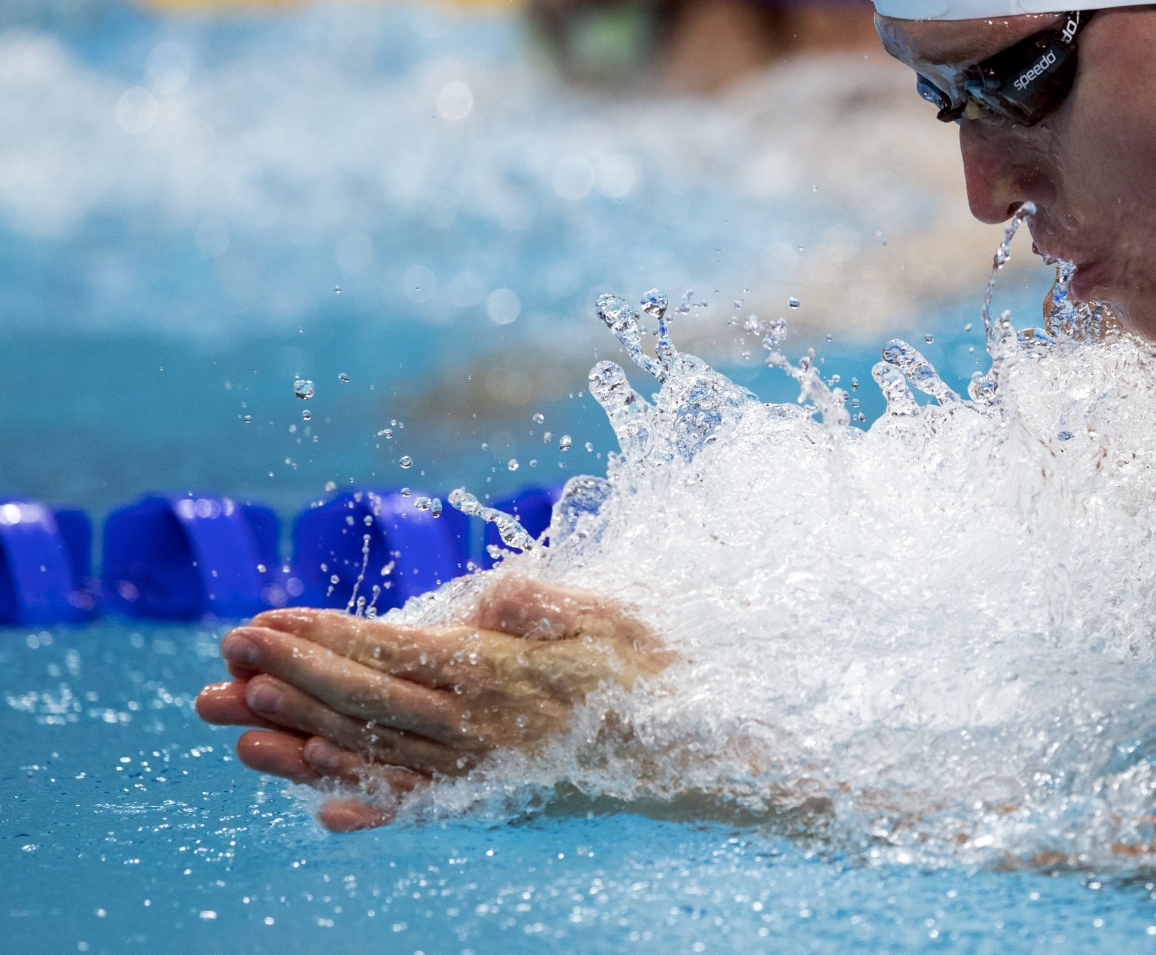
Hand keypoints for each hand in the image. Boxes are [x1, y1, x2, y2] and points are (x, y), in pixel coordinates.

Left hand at [195, 575, 672, 830]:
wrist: (683, 750)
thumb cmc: (644, 669)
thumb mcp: (608, 616)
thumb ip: (547, 605)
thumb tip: (490, 596)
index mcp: (496, 673)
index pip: (388, 650)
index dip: (319, 637)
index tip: (259, 622)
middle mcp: (475, 726)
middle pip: (363, 699)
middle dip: (287, 675)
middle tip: (224, 655)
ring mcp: (475, 767)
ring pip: (372, 752)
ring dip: (298, 738)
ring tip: (234, 728)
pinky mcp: (485, 796)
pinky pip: (411, 803)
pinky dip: (361, 803)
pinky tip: (318, 806)